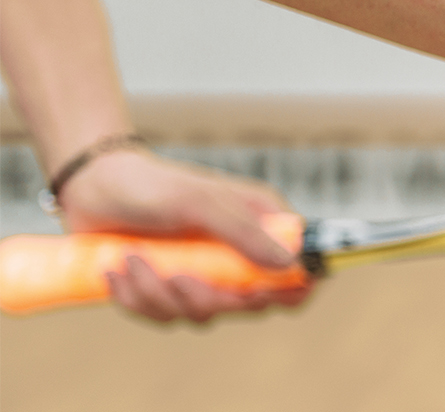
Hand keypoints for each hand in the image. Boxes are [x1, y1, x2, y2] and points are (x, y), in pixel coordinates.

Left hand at [57, 150, 309, 322]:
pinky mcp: (168, 289)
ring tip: (131, 259)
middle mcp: (238, 255)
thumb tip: (289, 264)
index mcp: (260, 228)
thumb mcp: (201, 202)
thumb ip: (245, 232)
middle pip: (248, 305)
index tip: (258, 295)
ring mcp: (203, 274)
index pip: (298, 272)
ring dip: (160, 295)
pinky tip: (118, 270)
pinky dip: (136, 298)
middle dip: (207, 298)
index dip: (290, 291)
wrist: (91, 187)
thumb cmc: (150, 184)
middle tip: (177, 275)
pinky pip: (163, 316)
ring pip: (201, 315)